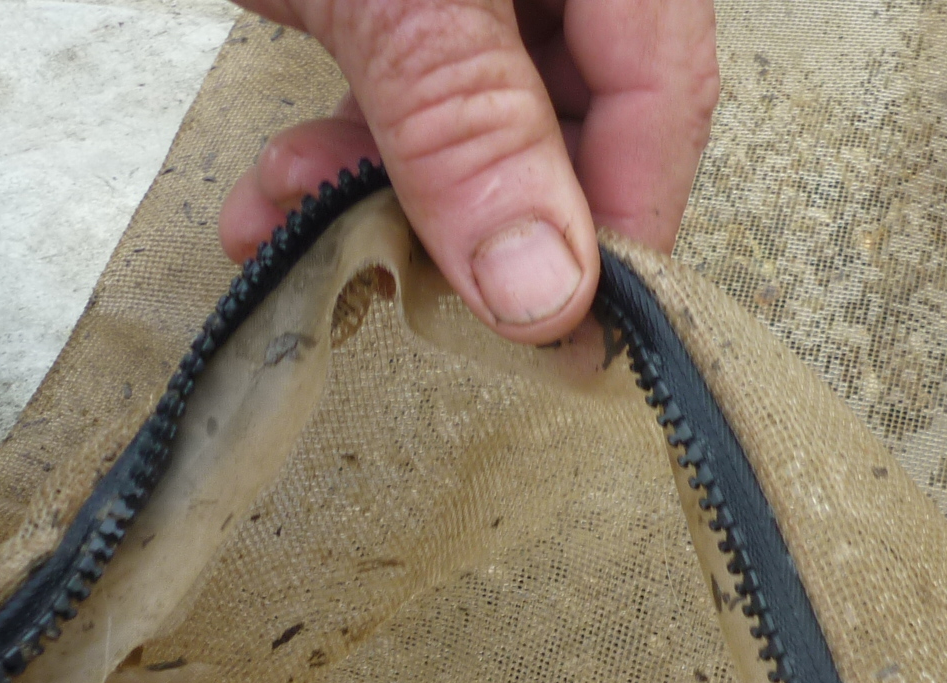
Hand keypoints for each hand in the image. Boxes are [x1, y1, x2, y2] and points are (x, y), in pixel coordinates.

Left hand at [220, 0, 719, 343]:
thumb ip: (464, 124)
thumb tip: (545, 287)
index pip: (664, 93)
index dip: (620, 227)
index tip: (559, 334)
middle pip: (581, 113)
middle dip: (480, 218)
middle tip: (430, 304)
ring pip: (486, 113)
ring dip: (389, 193)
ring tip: (302, 228)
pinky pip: (414, 83)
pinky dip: (349, 144)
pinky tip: (282, 188)